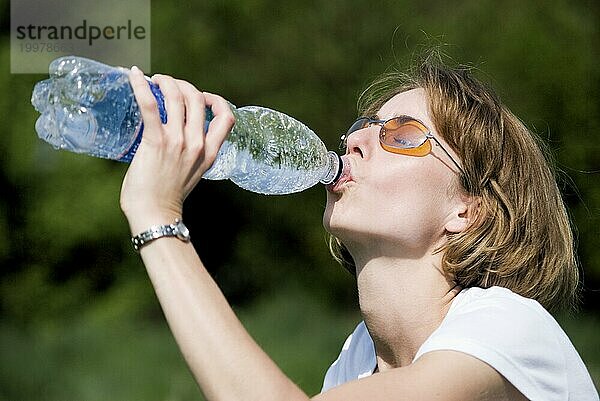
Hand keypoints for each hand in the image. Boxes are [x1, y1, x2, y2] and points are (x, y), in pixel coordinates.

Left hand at [120, 66, 234, 233]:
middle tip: (168, 86)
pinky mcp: (156, 142)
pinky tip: (133, 75)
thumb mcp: (192, 173)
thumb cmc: (167, 197)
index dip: (216, 100)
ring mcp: (178, 142)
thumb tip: (176, 136)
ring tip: (153, 79)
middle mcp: (198, 144)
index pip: (226, 117)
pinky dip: (140, 86)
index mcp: (210, 152)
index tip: (202, 97)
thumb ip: (191, 154)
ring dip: (165, 81)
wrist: (154, 214)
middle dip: (183, 85)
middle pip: (198, 98)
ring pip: (177, 96)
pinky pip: (150, 105)